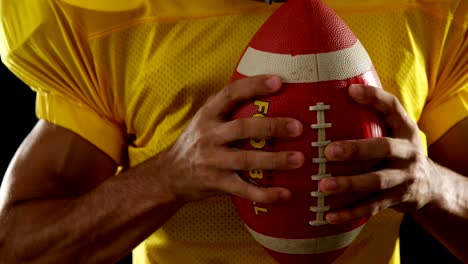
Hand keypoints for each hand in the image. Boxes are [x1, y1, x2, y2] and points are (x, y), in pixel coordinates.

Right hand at [163, 75, 303, 202]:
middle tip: (297, 127)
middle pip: (242, 129)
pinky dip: (265, 194)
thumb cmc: (196, 141)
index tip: (278, 81)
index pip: (230, 94)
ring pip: (245, 160)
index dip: (254, 86)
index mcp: (208, 115)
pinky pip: (244, 190)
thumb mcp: (205, 118)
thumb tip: (269, 88)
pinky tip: (285, 193)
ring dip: (274, 160)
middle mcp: (209, 136)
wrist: (170, 174)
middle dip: (271, 127)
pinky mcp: (217, 184)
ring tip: (299, 159)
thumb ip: (228, 107)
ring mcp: (213, 161)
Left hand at [319, 84, 439, 223]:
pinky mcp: (397, 200)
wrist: (432, 186)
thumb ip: (374, 116)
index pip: (394, 108)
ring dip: (349, 184)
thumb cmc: (400, 151)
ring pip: (377, 182)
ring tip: (323, 186)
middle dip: (356, 149)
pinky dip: (350, 213)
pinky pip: (372, 208)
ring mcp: (404, 178)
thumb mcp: (396, 131)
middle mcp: (408, 152)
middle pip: (384, 148)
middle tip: (328, 151)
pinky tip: (329, 215)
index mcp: (405, 130)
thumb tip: (339, 92)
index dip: (374, 98)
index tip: (350, 91)